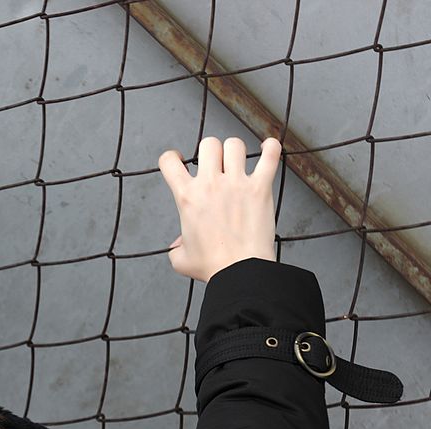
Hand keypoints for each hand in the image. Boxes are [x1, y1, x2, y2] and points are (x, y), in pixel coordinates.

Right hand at [158, 136, 280, 282]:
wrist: (239, 271)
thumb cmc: (212, 266)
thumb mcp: (181, 259)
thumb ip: (176, 247)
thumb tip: (178, 244)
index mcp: (187, 197)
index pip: (169, 162)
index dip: (171, 158)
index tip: (178, 162)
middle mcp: (210, 184)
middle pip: (207, 144)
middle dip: (209, 151)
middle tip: (214, 164)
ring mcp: (237, 183)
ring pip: (234, 145)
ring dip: (234, 150)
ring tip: (237, 160)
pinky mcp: (260, 188)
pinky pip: (270, 156)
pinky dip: (271, 148)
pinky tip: (269, 147)